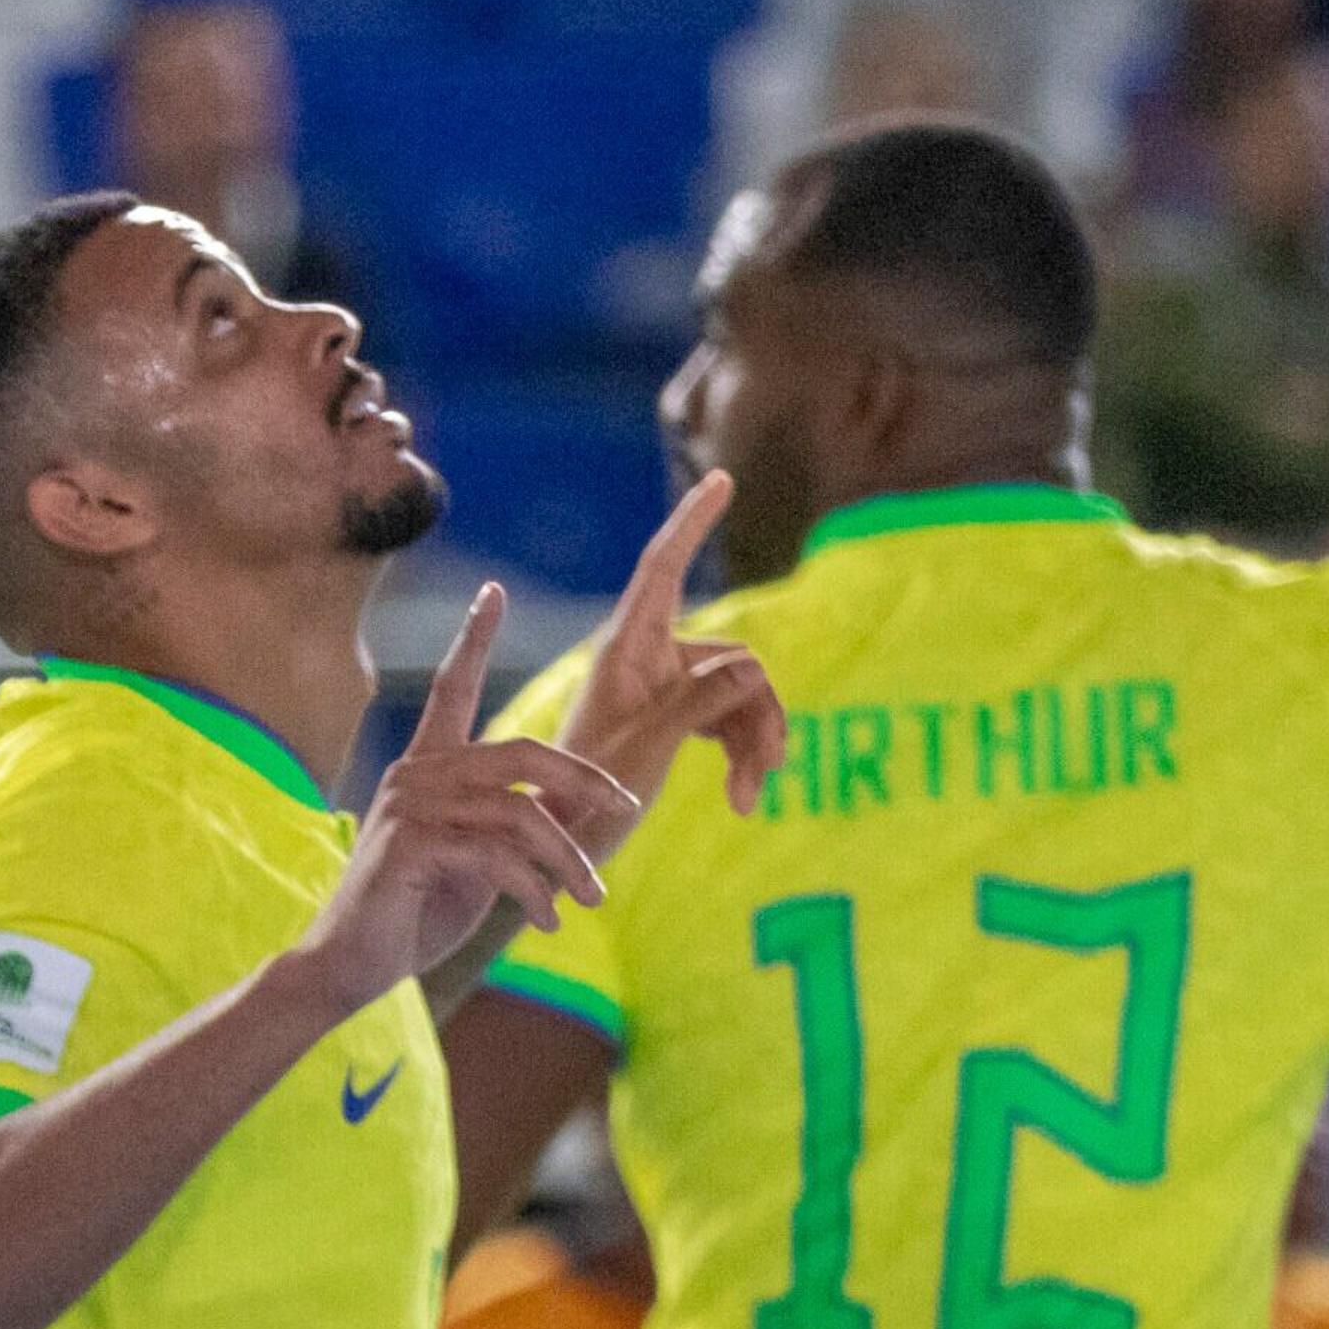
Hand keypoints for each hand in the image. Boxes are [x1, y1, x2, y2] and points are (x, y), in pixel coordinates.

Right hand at [290, 585, 636, 1017]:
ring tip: (592, 896)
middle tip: (626, 809)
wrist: (352, 965)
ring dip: (569, 859)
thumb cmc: (415, 913)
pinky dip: (535, 890)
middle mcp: (415, 774)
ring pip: (522, 814)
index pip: (450, 688)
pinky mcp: (413, 846)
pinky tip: (546, 921)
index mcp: (427, 766)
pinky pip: (499, 856)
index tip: (492, 591)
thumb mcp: (476, 862)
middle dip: (584, 779)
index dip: (472, 637)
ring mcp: (411, 807)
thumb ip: (510, 828)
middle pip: (521, 752)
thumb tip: (571, 818)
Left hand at [550, 471, 784, 851]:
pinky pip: (725, 721)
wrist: (558, 850)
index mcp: (627, 647)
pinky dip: (740, 755)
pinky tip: (743, 799)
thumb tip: (754, 666)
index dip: (693, 520)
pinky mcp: (671, 721)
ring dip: (754, 743)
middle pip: (731, 656)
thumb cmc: (586, 800)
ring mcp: (660, 690)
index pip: (664, 566)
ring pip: (737, 694)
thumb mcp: (649, 747)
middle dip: (759, 710)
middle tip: (770, 769)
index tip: (721, 477)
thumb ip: (700, 700)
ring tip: (752, 799)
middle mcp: (645, 658)